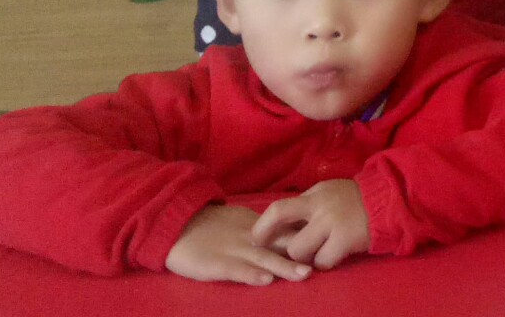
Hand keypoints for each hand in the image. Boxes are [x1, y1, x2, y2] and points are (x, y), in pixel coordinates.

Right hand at [165, 204, 310, 285]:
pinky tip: (264, 280)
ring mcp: (233, 250)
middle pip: (280, 245)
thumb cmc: (210, 227)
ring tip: (304, 275)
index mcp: (257, 227)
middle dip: (302, 254)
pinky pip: (235, 270)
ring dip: (284, 267)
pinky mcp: (215, 264)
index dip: (307, 237)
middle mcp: (250, 238)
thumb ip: (264, 230)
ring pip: (263, 259)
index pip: (287, 231)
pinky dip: (250, 275)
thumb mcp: (241, 224)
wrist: (174, 224)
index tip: (330, 241)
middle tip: (324, 261)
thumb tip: (293, 233)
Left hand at [251, 179, 370, 269]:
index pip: (278, 210)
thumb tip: (279, 227)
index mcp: (313, 195)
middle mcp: (320, 208)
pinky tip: (334, 255)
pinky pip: (323, 261)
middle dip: (286, 250)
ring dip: (306, 258)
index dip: (262, 228)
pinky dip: (325, 262)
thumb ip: (306, 208)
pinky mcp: (346, 239)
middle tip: (292, 253)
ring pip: (301, 252)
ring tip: (318, 252)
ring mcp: (333, 224)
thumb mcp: (327, 194)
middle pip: (287, 238)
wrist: (389, 199)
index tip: (257, 240)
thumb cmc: (353, 200)